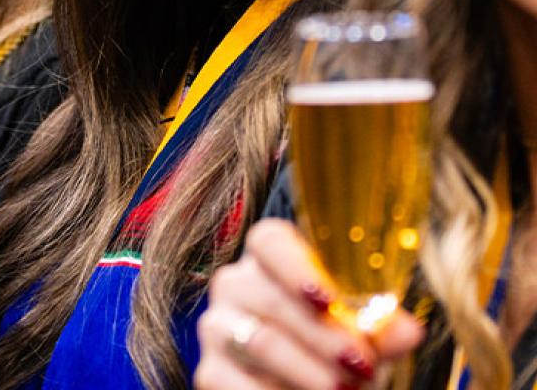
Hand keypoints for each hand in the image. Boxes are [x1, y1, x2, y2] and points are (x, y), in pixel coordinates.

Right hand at [194, 220, 424, 388]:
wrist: (305, 386)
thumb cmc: (333, 345)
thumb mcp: (360, 335)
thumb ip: (381, 329)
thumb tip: (407, 329)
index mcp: (269, 257)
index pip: (269, 242)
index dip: (295, 267)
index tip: (328, 299)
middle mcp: (234, 283)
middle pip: (270, 298)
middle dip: (321, 336)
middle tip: (361, 364)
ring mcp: (216, 326)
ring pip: (258, 341)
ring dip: (305, 370)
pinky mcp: (209, 371)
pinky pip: (232, 382)